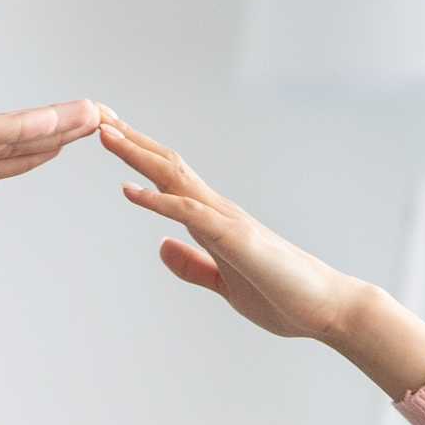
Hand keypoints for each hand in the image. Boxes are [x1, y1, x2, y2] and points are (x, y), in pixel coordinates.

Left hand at [98, 115, 369, 341]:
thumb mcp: (224, 283)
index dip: (138, 156)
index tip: (109, 135)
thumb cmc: (282, 295)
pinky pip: (191, 214)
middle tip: (97, 116)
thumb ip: (193, 265)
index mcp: (214, 221)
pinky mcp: (236, 240)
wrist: (327, 308)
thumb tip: (161, 247)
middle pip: (168, 166)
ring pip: (176, 178)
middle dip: (131, 141)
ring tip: (106, 135)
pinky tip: (130, 192)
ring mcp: (228, 222)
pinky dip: (158, 200)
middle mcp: (219, 211)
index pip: (169, 179)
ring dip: (138, 156)